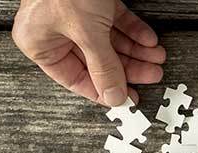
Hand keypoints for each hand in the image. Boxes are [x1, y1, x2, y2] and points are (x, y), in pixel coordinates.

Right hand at [13, 0, 166, 106]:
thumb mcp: (88, 34)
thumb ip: (104, 67)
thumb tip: (115, 96)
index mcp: (40, 43)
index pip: (75, 78)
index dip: (103, 90)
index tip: (126, 99)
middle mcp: (54, 30)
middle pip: (96, 60)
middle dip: (128, 68)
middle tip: (152, 75)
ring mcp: (73, 16)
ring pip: (108, 41)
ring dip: (136, 51)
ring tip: (157, 59)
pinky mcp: (91, 1)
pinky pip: (113, 22)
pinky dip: (133, 30)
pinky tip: (150, 40)